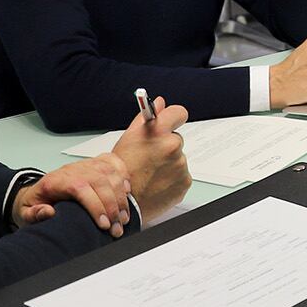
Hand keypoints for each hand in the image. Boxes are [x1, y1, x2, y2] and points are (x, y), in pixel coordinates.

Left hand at [13, 155, 131, 235]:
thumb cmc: (36, 203)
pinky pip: (114, 164)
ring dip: (121, 197)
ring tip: (124, 218)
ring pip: (110, 175)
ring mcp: (86, 165)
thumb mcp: (26, 213)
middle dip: (112, 206)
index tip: (103, 225)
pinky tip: (127, 193)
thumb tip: (48, 212)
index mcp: (55, 181)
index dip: (95, 206)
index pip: (80, 187)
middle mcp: (73, 170)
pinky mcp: (96, 164)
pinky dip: (124, 176)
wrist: (38, 191)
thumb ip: (34, 214)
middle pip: (100, 182)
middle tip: (117, 228)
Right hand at [113, 96, 192, 221]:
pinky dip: (172, 179)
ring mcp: (180, 165)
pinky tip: (156, 183)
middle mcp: (172, 147)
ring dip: (168, 164)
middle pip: (176, 140)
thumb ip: (146, 118)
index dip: (174, 116)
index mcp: (158, 132)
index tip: (171, 120)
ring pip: (178, 159)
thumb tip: (160, 103)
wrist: (124, 203)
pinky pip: (181, 175)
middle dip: (166, 146)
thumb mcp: (128, 139)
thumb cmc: (121, 172)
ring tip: (150, 173)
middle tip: (149, 158)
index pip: (179, 112)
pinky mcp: (185, 181)